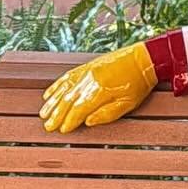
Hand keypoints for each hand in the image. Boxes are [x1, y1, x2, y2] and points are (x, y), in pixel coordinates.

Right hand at [40, 42, 157, 132]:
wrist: (144, 58)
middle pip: (68, 100)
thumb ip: (107, 114)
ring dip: (53, 102)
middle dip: (57, 114)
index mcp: (100, 90)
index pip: (79, 109)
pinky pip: (68, 77)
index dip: (69, 121)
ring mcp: (87, 71)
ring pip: (65, 89)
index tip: (62, 130)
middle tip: (48, 126)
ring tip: (44, 114)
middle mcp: (90, 80)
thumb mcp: (128, 104)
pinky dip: (57, 86)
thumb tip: (87, 122)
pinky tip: (49, 94)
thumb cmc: (138, 84)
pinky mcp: (87, 66)